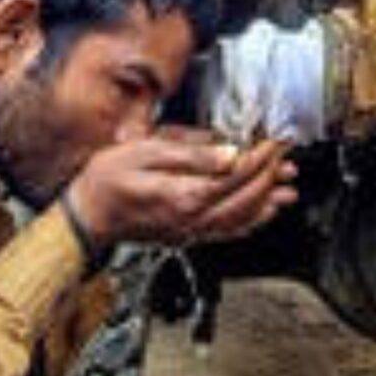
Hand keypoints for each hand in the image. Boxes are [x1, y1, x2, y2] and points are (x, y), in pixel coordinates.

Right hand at [63, 129, 296, 249]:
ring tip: (289, 188)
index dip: (261, 156)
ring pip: (242, 219)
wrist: (85, 216)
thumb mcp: (144, 152)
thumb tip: (229, 152)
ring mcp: (191, 230)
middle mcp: (193, 218)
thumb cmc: (107, 180)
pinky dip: (251, 222)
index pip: (237, 174)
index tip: (275, 140)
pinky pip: (228, 232)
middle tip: (287, 157)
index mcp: (185, 195)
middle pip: (246, 199)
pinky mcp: (186, 235)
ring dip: (268, 202)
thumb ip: (189, 153)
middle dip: (271, 176)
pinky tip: (262, 213)